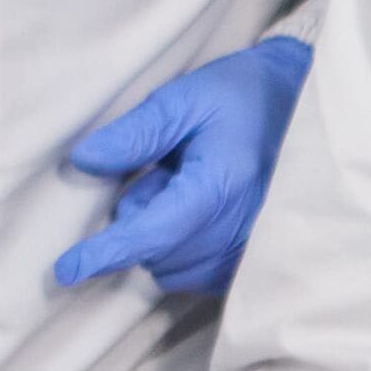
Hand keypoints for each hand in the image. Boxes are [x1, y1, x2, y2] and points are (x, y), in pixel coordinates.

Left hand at [51, 36, 311, 297]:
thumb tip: (84, 161)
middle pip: (156, 255)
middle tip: (159, 172)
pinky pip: (198, 276)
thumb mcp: (185, 97)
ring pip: (174, 271)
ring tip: (183, 187)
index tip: (65, 270)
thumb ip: (136, 132)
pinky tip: (196, 211)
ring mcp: (253, 251)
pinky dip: (181, 251)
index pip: (151, 234)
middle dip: (138, 222)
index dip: (105, 253)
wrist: (304, 104)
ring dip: (160, 238)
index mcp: (221, 185)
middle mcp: (242, 228)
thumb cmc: (242, 95)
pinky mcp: (256, 262)